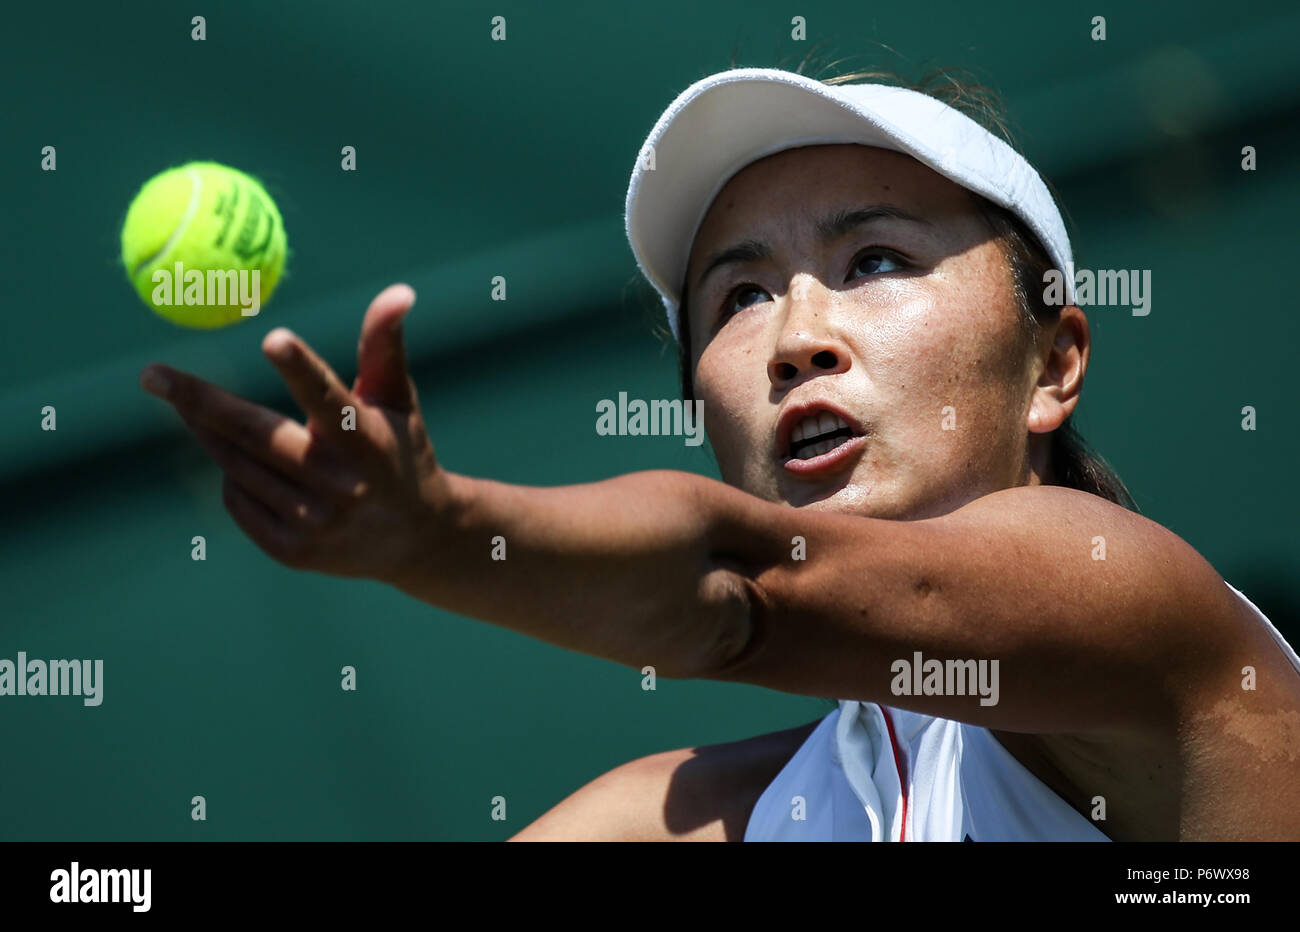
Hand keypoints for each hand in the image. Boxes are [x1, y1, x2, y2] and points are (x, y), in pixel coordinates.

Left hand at [139, 283, 448, 584]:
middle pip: (256, 435)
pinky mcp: (292, 549)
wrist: (415, 538)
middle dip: (199, 402)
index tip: (273, 338)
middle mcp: (340, 484)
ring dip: (209, 433)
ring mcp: (314, 521)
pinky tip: (250, 468)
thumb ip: (383, 345)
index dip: (301, 369)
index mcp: (366, 440)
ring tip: (190, 409)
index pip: (328, 398)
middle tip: (152, 374)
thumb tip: (400, 290)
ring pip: (236, 466)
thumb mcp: (397, 400)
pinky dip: (234, 476)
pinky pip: (237, 499)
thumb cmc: (400, 450)